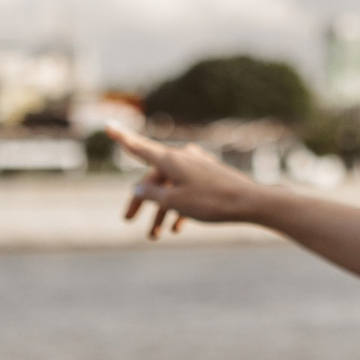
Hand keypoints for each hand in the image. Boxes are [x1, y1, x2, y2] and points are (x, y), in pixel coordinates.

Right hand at [113, 125, 265, 238]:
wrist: (251, 202)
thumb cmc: (212, 202)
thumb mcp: (175, 201)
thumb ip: (152, 194)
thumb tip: (137, 187)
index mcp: (170, 160)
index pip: (139, 147)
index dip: (122, 138)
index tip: (107, 124)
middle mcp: (183, 158)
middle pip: (154, 177)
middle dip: (142, 199)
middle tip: (128, 220)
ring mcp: (198, 166)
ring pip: (171, 186)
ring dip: (161, 209)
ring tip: (156, 235)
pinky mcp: (210, 176)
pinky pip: (187, 190)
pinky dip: (179, 206)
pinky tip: (177, 227)